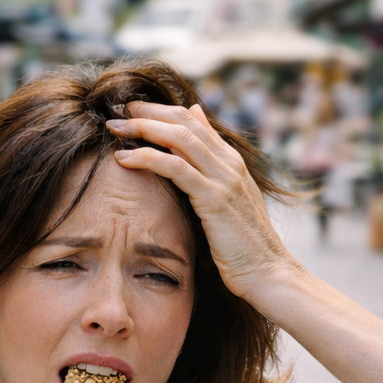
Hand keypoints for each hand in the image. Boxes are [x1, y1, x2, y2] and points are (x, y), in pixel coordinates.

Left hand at [107, 102, 295, 305]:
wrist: (266, 272)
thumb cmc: (242, 246)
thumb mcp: (227, 204)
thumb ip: (211, 176)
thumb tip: (196, 153)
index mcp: (231, 161)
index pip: (192, 120)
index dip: (160, 110)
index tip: (132, 110)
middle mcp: (229, 163)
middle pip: (183, 121)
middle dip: (147, 112)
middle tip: (117, 110)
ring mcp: (223, 179)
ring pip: (178, 138)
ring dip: (143, 128)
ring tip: (115, 128)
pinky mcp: (214, 199)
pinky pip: (175, 168)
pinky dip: (147, 158)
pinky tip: (124, 159)